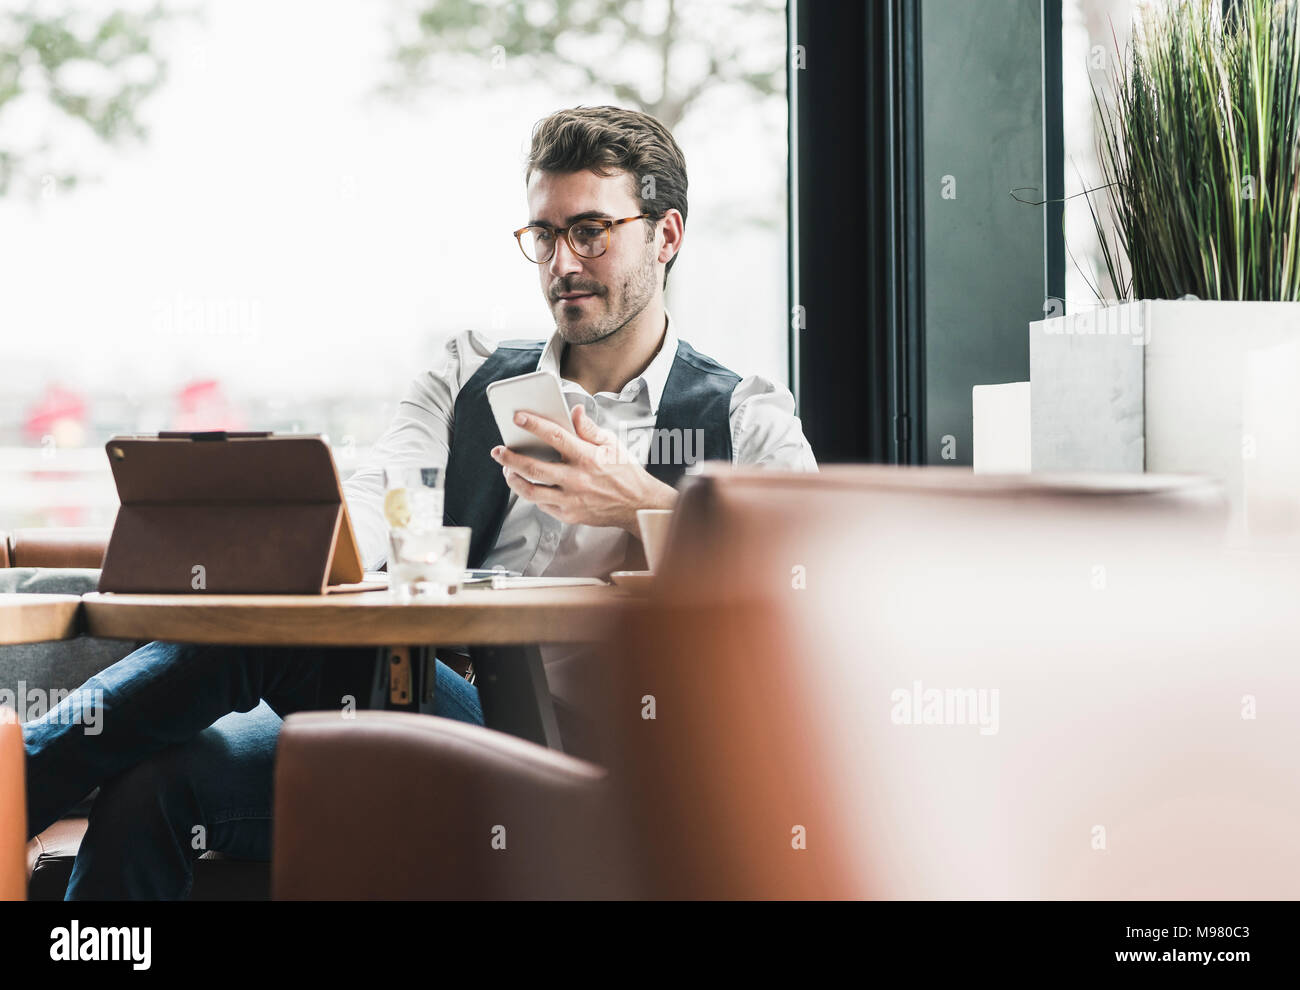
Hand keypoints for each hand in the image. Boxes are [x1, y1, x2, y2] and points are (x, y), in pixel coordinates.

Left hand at [489, 405, 676, 532]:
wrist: (637, 505)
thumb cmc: (624, 472)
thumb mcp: (611, 444)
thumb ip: (589, 428)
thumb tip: (574, 411)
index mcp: (587, 457)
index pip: (555, 436)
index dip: (534, 425)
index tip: (518, 418)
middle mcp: (577, 479)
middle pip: (534, 468)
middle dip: (511, 458)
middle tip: (498, 451)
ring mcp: (571, 500)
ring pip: (532, 492)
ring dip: (514, 480)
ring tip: (507, 470)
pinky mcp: (569, 515)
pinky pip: (542, 505)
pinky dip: (532, 494)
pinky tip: (527, 485)